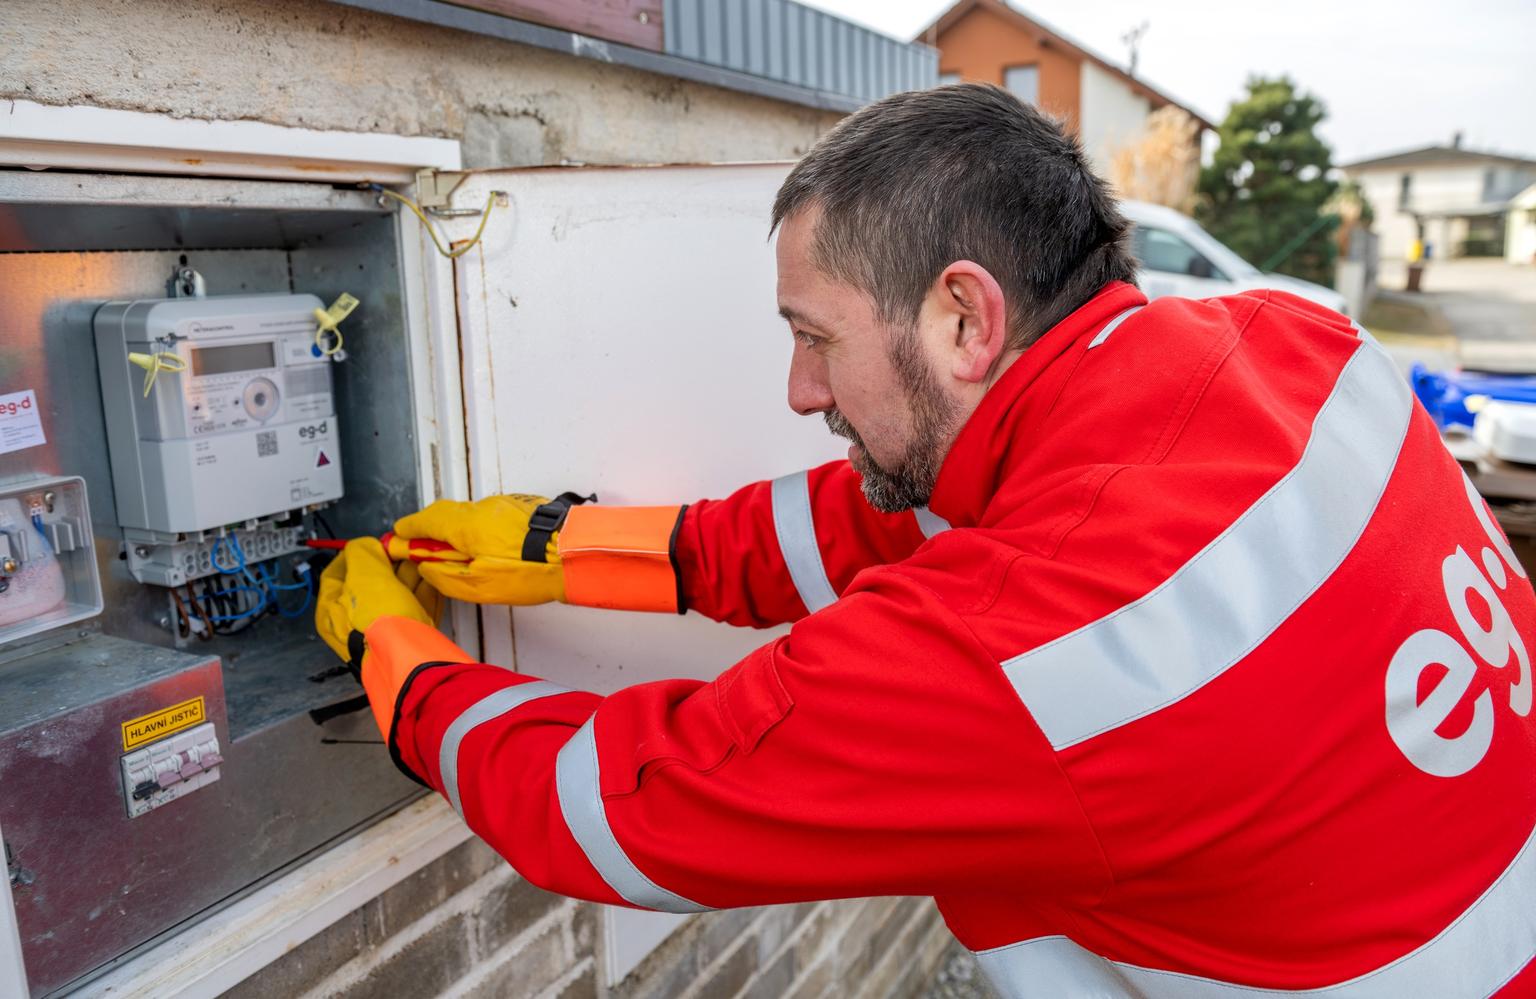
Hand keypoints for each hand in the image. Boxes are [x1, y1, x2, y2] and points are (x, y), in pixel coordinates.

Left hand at [316, 538, 443, 674]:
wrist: (408, 654)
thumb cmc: (376, 617)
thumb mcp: (364, 572)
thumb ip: (362, 551)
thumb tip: (367, 546)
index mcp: (332, 610)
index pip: (336, 574)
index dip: (353, 554)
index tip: (370, 543)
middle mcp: (355, 622)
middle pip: (370, 582)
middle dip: (388, 563)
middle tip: (399, 550)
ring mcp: (383, 629)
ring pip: (396, 594)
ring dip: (408, 574)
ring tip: (419, 558)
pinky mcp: (408, 634)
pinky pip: (415, 606)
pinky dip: (423, 591)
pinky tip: (431, 577)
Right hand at [391, 494, 568, 604]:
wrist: (573, 556)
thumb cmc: (530, 572)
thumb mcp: (478, 585)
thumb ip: (444, 575)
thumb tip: (426, 566)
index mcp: (466, 524)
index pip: (424, 521)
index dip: (408, 531)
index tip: (398, 538)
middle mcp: (483, 507)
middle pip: (446, 514)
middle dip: (432, 531)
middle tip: (428, 553)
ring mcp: (505, 504)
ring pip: (471, 516)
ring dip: (461, 532)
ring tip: (468, 559)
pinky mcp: (522, 508)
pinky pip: (492, 517)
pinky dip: (483, 531)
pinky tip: (493, 551)